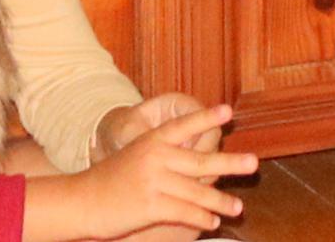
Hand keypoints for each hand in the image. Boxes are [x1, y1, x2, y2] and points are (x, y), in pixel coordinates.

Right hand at [38, 98, 251, 238]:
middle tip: (254, 164)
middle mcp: (155, 156)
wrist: (80, 202)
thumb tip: (205, 164)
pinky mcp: (150, 206)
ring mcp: (153, 181)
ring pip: (197, 192)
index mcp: (152, 140)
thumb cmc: (111, 180)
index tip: (228, 112)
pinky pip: (185, 212)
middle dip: (231, 163)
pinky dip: (201, 218)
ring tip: (238, 208)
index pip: (184, 126)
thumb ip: (165, 155)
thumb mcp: (136, 155)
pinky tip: (212, 222)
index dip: (206, 118)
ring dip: (220, 201)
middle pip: (201, 161)